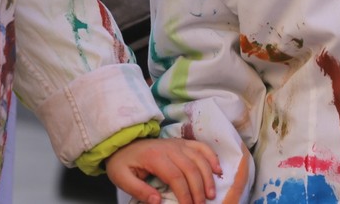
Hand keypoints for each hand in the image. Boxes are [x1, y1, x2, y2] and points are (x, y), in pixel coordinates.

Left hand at [105, 136, 220, 203]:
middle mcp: (170, 148)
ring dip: (208, 177)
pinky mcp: (182, 143)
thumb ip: (138, 190)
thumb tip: (157, 201)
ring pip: (199, 159)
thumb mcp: (121, 178)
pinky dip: (212, 157)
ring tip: (210, 195)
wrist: (123, 142)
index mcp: (155, 157)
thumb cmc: (123, 162)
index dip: (185, 194)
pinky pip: (201, 147)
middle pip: (191, 169)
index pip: (175, 177)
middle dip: (199, 190)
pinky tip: (218, 170)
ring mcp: (178, 144)